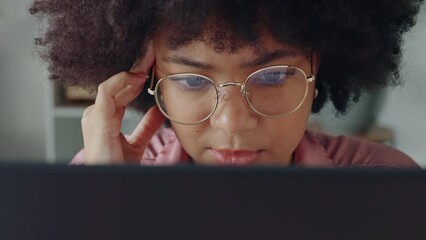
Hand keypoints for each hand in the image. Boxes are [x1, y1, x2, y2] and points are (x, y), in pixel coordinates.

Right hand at [81, 42, 164, 163]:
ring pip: (112, 85)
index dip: (136, 82)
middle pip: (117, 88)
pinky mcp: (97, 118)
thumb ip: (146, 127)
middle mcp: (96, 115)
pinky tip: (138, 77)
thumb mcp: (136, 143)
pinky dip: (122, 80)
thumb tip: (159, 112)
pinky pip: (107, 91)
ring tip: (148, 63)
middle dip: (135, 73)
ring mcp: (94, 116)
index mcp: (104, 120)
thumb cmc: (118, 167)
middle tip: (153, 59)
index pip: (120, 94)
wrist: (110, 182)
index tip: (152, 70)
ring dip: (130, 73)